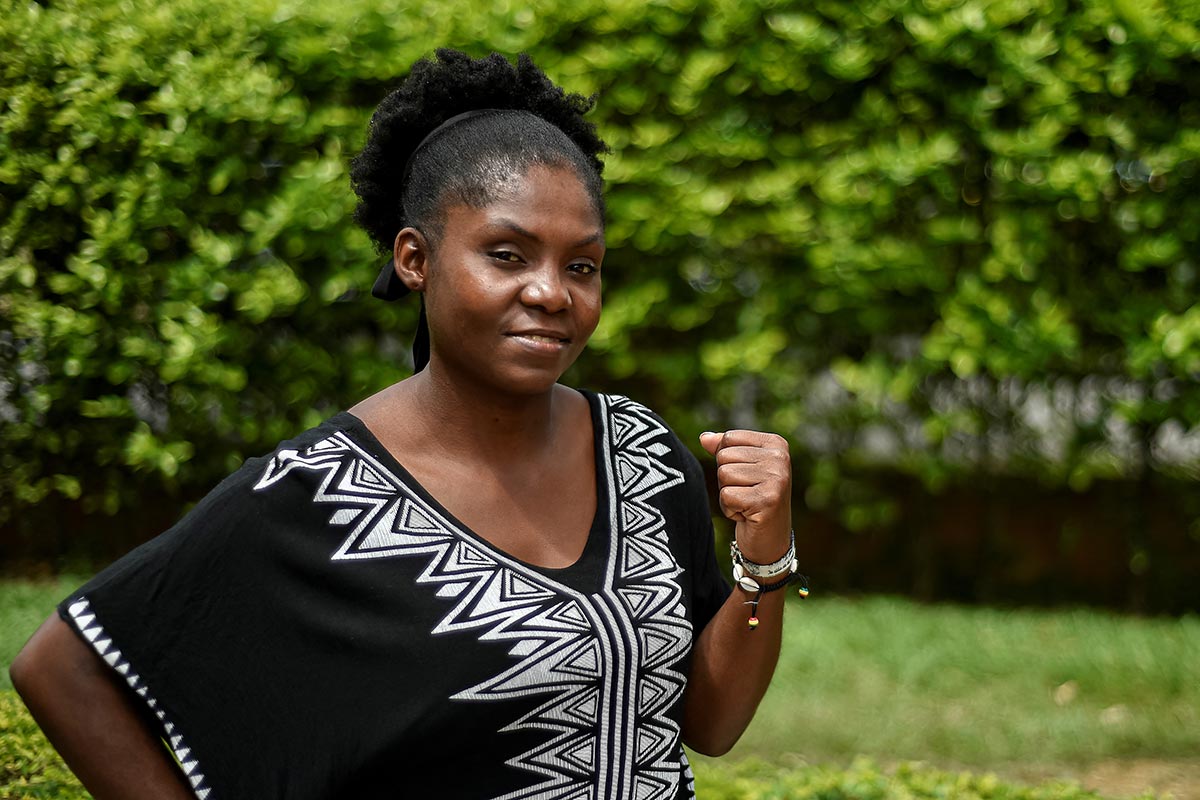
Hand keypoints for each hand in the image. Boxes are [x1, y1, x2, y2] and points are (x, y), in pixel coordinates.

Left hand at [699, 429, 791, 562]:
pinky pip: (726, 496)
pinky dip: (729, 509)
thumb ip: (723, 449)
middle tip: (746, 493)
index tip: (746, 476)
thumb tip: (704, 438)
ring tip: (746, 503)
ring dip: (727, 494)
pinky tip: (746, 515)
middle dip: (726, 479)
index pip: (729, 438)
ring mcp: (776, 479)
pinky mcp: (766, 500)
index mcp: (776, 444)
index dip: (726, 460)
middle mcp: (780, 458)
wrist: (770, 539)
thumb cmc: (753, 499)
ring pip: (724, 475)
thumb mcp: (741, 468)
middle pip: (724, 456)